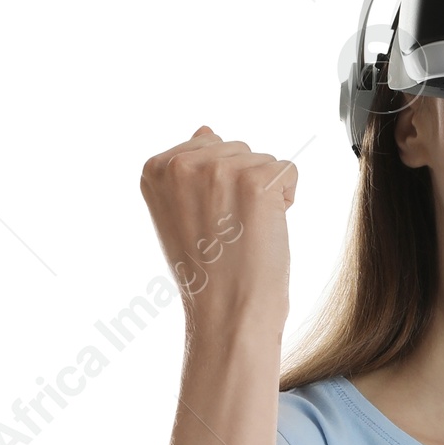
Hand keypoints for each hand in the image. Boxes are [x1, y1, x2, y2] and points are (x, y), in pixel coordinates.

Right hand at [139, 126, 296, 338]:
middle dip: (243, 187)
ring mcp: (218, 170)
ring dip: (265, 196)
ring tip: (246, 234)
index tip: (209, 223)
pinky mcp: (255, 182)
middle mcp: (181, 163)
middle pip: (236, 149)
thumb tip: (206, 129)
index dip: (219, 187)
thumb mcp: (181, 215)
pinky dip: (287, 200)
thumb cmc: (208, 274)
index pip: (206, 146)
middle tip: (230, 233)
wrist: (228, 315)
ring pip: (262, 160)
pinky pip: (288, 171)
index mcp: (155, 168)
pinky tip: (267, 230)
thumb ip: (190, 170)